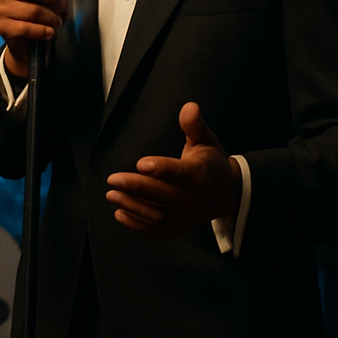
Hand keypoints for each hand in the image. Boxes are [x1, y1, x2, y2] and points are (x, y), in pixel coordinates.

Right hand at [0, 0, 66, 79]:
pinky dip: (43, 30)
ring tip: (57, 20)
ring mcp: (1, 10)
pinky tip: (49, 31)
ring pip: (31, 10)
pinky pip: (26, 28)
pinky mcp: (3, 28)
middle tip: (62, 4)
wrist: (27, 39)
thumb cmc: (38, 6)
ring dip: (51, 16)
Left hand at [105, 102, 240, 237]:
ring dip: (132, 206)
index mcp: (202, 175)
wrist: (226, 193)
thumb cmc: (212, 163)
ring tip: (111, 194)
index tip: (140, 163)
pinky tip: (119, 213)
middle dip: (137, 188)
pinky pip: (156, 230)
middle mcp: (195, 200)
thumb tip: (188, 106)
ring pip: (157, 216)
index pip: (181, 173)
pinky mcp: (178, 229)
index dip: (161, 169)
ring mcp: (187, 218)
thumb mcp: (207, 140)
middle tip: (112, 180)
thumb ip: (195, 125)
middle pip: (164, 196)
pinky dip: (136, 224)